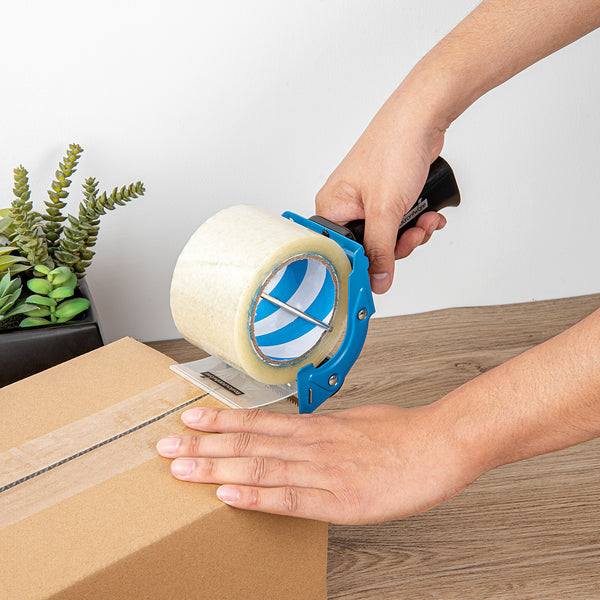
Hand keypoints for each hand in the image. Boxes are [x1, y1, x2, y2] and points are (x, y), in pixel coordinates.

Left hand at [156, 403, 480, 524]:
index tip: (189, 417)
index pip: (259, 420)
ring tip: (181, 468)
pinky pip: (290, 499)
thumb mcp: (356, 421)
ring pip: (260, 468)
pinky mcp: (339, 502)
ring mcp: (323, 472)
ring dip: (217, 469)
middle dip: (203, 444)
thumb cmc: (401, 434)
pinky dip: (255, 497)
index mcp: (317, 427)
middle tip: (164, 445)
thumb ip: (325, 430)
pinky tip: (227, 497)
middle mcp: (312, 445)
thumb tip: (303, 432)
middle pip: (249, 442)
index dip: (221, 420)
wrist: (440, 445)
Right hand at [316, 87, 447, 293]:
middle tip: (413, 236)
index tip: (382, 275)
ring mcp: (368, 201)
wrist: (422, 117)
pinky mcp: (387, 196)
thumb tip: (377, 281)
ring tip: (426, 220)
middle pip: (368, 247)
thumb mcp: (385, 210)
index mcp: (332, 208)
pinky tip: (429, 214)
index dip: (363, 265)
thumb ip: (381, 250)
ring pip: (388, 237)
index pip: (341, 251)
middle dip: (398, 245)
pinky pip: (400, 223)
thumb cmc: (393, 148)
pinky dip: (417, 222)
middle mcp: (346, 205)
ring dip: (413, 233)